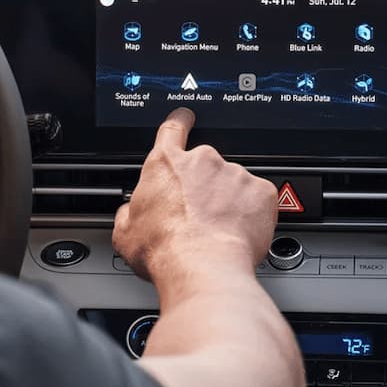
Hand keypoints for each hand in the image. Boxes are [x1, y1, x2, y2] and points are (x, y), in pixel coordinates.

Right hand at [112, 108, 278, 282]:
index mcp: (167, 164)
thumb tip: (131, 213)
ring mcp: (235, 174)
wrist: (203, 267)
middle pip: (206, 166)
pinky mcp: (261, 191)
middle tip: (199, 216)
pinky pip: (258, 199)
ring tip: (218, 231)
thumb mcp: (126, 232)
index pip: (172, 129)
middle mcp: (203, 161)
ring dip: (229, 202)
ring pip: (234, 184)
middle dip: (205, 187)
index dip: (179, 122)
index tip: (185, 119)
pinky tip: (238, 232)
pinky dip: (252, 213)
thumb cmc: (165, 250)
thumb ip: (129, 212)